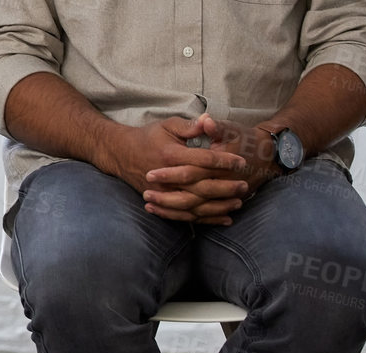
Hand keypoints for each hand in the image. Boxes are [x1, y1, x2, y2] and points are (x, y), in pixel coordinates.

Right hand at [95, 116, 247, 223]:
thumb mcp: (167, 125)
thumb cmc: (148, 137)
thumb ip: (189, 126)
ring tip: (238, 203)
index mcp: (170, 155)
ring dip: (219, 206)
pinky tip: (224, 219)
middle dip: (225, 187)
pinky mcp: (163, 202)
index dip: (223, 161)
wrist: (122, 154)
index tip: (241, 161)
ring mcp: (164, 193)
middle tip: (244, 185)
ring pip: (195, 205)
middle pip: (200, 186)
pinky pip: (187, 215)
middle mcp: (167, 177)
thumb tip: (209, 119)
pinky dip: (207, 219)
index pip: (201, 160)